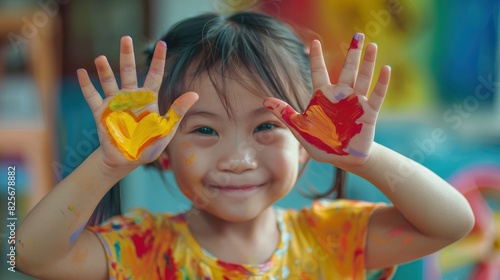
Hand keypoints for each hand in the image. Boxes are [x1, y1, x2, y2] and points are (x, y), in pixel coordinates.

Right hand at [77, 36, 197, 169]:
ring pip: (109, 81)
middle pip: (128, 71)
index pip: (155, 74)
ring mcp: (114, 103)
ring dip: (104, 69)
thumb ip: (178, 111)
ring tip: (100, 57)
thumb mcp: (166, 129)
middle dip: (126, 55)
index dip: (159, 59)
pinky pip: (92, 96)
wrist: (127, 160)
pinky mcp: (101, 112)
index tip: (162, 43)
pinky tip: (81, 72)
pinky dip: (86, 85)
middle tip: (126, 38)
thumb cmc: (149, 145)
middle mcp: (131, 96)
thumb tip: (195, 94)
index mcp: (148, 99)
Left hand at [264, 33, 389, 168]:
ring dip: (368, 63)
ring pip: (362, 78)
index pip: (318, 72)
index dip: (316, 57)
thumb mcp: (300, 128)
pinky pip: (376, 95)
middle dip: (353, 52)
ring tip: (372, 45)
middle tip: (358, 34)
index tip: (315, 42)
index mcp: (323, 97)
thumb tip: (265, 100)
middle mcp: (341, 96)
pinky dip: (381, 83)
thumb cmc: (321, 143)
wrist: (342, 159)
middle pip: (347, 69)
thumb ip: (285, 113)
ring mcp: (356, 103)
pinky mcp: (369, 113)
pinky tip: (385, 68)